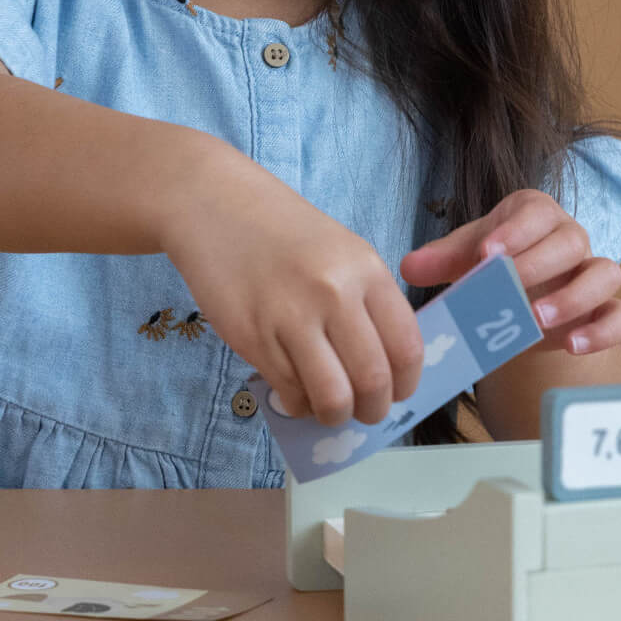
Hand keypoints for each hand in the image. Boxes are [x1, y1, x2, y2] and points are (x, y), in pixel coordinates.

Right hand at [157, 149, 424, 427]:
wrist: (214, 205)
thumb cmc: (283, 231)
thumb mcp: (342, 252)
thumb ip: (367, 303)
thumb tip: (385, 369)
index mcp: (366, 270)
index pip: (406, 348)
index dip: (406, 384)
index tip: (397, 392)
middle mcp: (334, 293)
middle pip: (373, 380)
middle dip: (374, 410)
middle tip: (363, 411)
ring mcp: (291, 317)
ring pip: (332, 397)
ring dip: (335, 415)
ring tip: (329, 408)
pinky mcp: (253, 337)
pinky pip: (290, 391)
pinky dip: (299, 403)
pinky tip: (296, 391)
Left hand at [399, 189, 620, 357]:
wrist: (522, 299)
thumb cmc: (494, 266)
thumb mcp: (466, 258)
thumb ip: (441, 259)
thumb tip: (409, 267)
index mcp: (536, 215)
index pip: (535, 211)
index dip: (514, 231)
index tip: (486, 253)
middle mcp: (572, 238)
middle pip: (572, 240)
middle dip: (539, 264)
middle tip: (508, 288)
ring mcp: (593, 274)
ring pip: (606, 274)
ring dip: (574, 297)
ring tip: (536, 319)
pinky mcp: (607, 310)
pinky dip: (603, 330)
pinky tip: (571, 345)